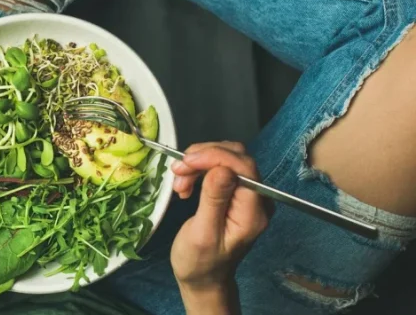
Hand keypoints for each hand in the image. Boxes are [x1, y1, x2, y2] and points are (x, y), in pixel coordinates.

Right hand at [170, 142, 270, 313]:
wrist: (204, 277)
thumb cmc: (200, 262)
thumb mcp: (203, 234)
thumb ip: (214, 200)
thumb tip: (222, 169)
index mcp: (252, 212)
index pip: (243, 167)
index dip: (215, 156)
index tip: (185, 162)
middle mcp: (258, 199)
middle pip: (236, 157)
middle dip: (203, 158)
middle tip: (177, 172)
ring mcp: (248, 194)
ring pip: (227, 158)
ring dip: (199, 162)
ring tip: (179, 182)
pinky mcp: (237, 192)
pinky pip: (221, 167)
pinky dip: (200, 168)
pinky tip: (187, 183)